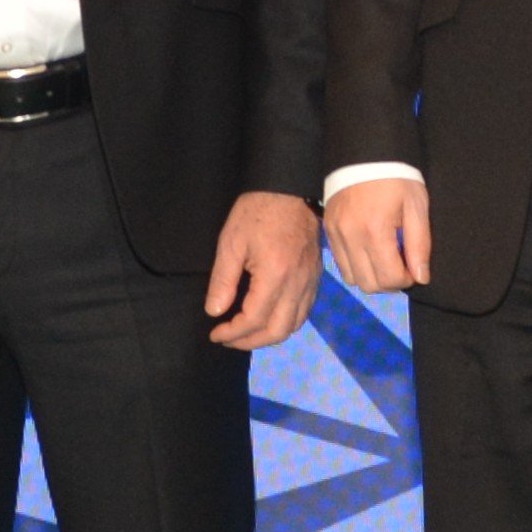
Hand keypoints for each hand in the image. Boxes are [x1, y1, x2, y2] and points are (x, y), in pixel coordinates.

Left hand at [206, 191, 317, 348]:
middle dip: (250, 342)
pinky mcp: (315, 276)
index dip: (233, 332)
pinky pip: (304, 311)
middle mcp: (297, 283)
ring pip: (294, 325)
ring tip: (247, 333)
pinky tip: (269, 317)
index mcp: (275, 275)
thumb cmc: (256, 212)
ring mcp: (310, 281)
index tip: (215, 332)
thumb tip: (215, 312)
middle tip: (228, 338)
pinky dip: (286, 322)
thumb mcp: (231, 243)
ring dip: (269, 336)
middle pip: (278, 331)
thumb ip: (222, 281)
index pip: (254, 319)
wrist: (289, 189)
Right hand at [323, 173, 432, 294]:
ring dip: (372, 277)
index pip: (390, 278)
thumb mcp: (416, 205)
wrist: (365, 151)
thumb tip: (421, 277)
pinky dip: (356, 267)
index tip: (414, 269)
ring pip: (353, 279)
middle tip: (402, 266)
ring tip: (386, 260)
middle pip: (370, 284)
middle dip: (390, 282)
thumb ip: (419, 244)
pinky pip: (340, 265)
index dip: (407, 280)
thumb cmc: (397, 177)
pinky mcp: (328, 231)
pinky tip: (370, 252)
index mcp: (376, 230)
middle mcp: (351, 237)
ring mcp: (336, 235)